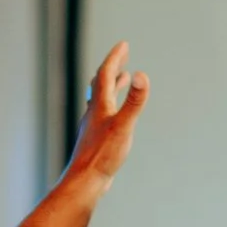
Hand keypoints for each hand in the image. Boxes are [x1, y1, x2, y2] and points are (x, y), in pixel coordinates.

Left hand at [63, 41, 151, 190]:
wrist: (85, 182)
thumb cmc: (103, 155)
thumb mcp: (124, 126)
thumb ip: (134, 101)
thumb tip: (141, 75)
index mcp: (100, 106)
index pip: (105, 74)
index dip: (115, 58)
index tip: (124, 44)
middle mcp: (94, 113)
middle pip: (100, 83)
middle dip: (112, 67)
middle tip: (123, 56)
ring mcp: (93, 126)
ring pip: (101, 99)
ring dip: (112, 86)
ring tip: (123, 79)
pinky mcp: (96, 140)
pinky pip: (103, 115)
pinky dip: (112, 105)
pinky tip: (116, 115)